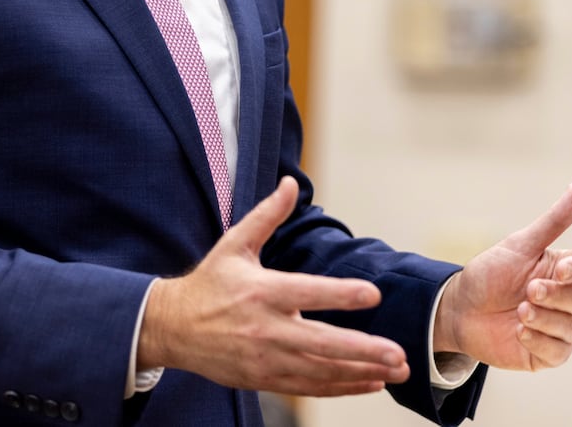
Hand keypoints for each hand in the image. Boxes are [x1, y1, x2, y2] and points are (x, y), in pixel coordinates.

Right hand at [138, 176, 411, 396]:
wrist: (173, 328)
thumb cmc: (210, 282)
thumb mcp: (235, 243)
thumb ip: (268, 215)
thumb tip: (290, 183)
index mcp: (261, 290)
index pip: (307, 292)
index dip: (341, 294)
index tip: (373, 295)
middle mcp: (265, 328)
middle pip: (321, 343)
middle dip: (363, 349)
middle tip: (398, 353)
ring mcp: (265, 358)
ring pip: (320, 370)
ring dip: (360, 372)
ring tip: (395, 370)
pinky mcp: (264, 379)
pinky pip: (309, 387)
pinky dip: (341, 387)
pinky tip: (369, 382)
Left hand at [432, 183, 571, 371]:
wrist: (460, 309)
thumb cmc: (490, 274)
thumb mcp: (519, 245)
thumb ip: (552, 222)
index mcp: (563, 270)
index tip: (559, 270)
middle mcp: (565, 300)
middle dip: (556, 295)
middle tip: (529, 290)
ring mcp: (557, 327)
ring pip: (571, 327)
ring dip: (544, 319)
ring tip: (519, 311)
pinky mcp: (546, 353)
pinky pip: (558, 352)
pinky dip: (539, 341)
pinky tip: (519, 331)